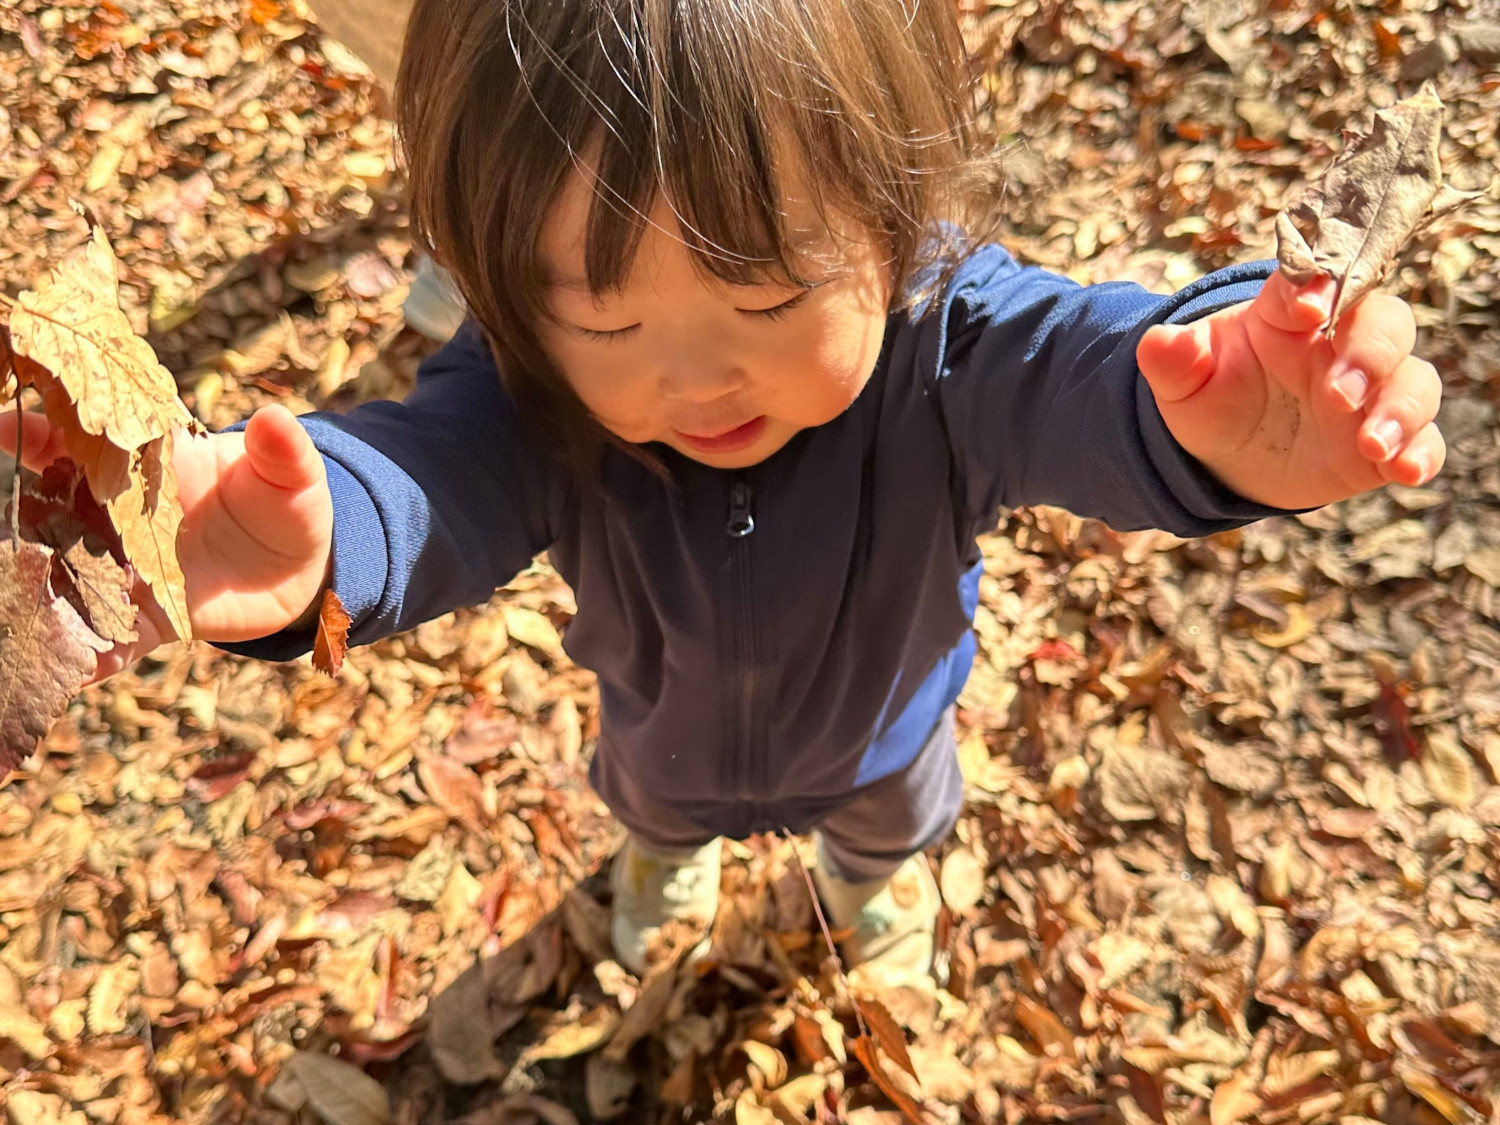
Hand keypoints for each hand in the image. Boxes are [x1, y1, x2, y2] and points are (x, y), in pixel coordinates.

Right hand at [0, 403, 333, 681]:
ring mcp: (128, 572)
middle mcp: (120, 519)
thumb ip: (282, 449)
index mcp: (147, 467)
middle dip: (16, 522)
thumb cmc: (283, 501)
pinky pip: (107, 643)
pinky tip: (63, 674)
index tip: (2, 430)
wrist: (298, 565)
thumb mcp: (291, 472)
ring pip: (66, 582)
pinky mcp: (147, 621)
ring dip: (35, 595)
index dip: (37, 434)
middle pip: (52, 515)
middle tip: (0, 540)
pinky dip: (85, 661)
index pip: (80, 441)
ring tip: (14, 608)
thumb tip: (276, 420)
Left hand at [1135, 272, 1444, 510]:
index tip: (1306, 310)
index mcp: (1288, 316)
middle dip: (1369, 355)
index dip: (1314, 287)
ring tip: (1371, 443)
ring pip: (1414, 381)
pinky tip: (1406, 471)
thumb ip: (1173, 361)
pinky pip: (1425, 439)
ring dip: (1401, 408)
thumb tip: (1156, 341)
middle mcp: (1340, 346)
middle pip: (1383, 325)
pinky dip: (1422, 452)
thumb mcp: (1184, 385)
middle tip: (1336, 395)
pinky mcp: (1390, 438)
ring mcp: (1372, 392)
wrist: (1230, 457)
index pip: (1310, 284)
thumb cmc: (1212, 400)